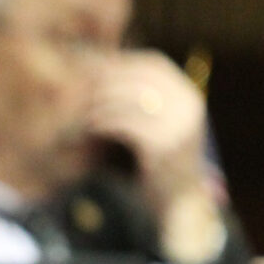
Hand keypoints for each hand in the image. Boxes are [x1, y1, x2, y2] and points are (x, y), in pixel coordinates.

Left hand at [88, 50, 225, 263]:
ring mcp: (180, 124)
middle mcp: (189, 104)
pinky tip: (85, 128)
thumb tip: (103, 65)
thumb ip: (140, 97)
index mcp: (189, 94)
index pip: (153, 63)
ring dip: (97, 103)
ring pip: (128, 100)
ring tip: (76, 110)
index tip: (89, 66)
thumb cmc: (159, 160)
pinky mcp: (165, 144)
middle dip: (103, 81)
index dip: (120, 62)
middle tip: (74, 86)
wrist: (179, 201)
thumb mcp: (156, 122)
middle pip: (138, 78)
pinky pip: (125, 124)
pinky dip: (101, 123)